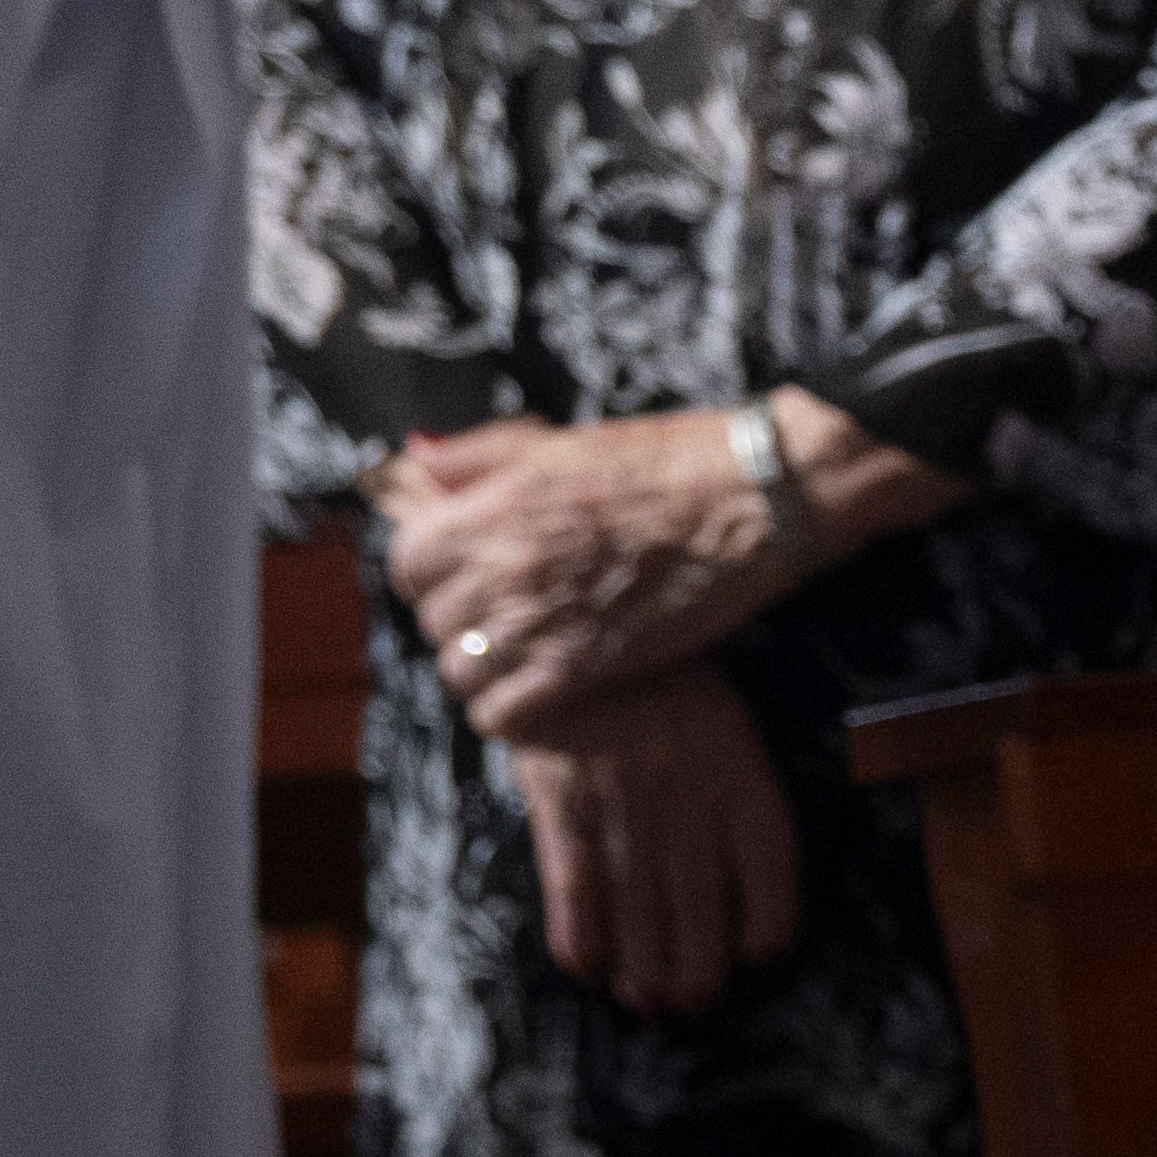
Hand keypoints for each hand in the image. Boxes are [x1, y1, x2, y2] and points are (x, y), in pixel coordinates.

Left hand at [383, 410, 813, 734]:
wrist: (750, 500)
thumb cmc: (665, 462)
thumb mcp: (559, 442)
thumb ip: (479, 456)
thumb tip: (417, 457)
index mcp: (488, 509)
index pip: (406, 561)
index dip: (429, 570)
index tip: (459, 574)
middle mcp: (501, 568)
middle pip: (433, 620)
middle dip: (459, 620)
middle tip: (500, 615)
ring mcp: (540, 622)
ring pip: (460, 672)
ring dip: (481, 670)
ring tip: (517, 658)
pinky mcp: (585, 667)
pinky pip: (506, 713)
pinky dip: (511, 712)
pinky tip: (538, 694)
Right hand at [496, 669, 804, 1017]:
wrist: (569, 628)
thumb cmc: (660, 690)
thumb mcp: (719, 726)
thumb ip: (734, 796)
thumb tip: (739, 896)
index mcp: (738, 769)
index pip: (771, 862)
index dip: (770, 920)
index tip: (761, 955)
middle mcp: (685, 792)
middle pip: (700, 902)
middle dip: (696, 967)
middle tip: (689, 1002)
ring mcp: (621, 798)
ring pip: (639, 906)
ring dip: (642, 965)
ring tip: (645, 1001)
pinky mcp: (561, 799)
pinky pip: (574, 882)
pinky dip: (580, 934)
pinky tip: (588, 968)